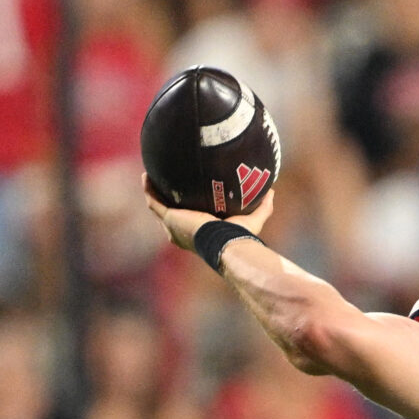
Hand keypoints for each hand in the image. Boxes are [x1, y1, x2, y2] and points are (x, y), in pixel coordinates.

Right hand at [145, 176, 270, 253]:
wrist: (226, 242)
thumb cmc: (239, 237)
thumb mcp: (253, 220)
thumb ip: (263, 208)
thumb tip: (271, 191)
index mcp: (199, 234)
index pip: (190, 220)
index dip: (186, 208)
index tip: (187, 194)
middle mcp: (182, 232)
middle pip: (170, 214)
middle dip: (166, 199)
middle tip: (166, 182)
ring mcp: (173, 226)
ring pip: (158, 206)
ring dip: (154, 191)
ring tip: (152, 175)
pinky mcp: (169, 218)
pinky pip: (153, 202)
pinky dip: (149, 189)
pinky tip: (147, 175)